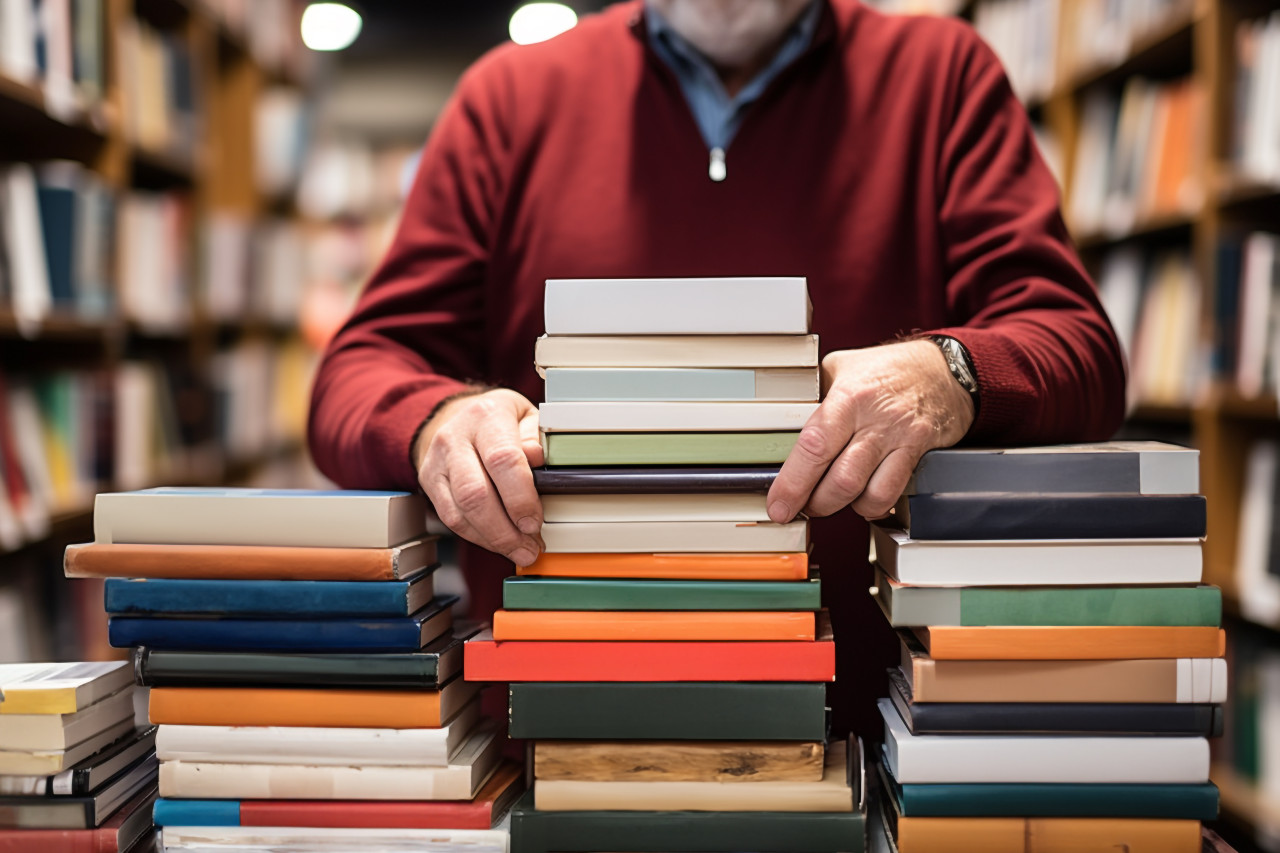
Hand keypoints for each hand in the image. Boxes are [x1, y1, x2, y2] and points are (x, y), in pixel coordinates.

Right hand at [413, 389, 544, 565]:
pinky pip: (451, 519)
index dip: (520, 498)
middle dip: (504, 530)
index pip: (502, 460)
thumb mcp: (525, 415)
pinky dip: (477, 537)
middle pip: (475, 494)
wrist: (458, 415)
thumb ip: (536, 437)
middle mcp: (455, 438)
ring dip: (492, 540)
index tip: (534, 522)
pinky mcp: (428, 483)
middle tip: (529, 547)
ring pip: (460, 512)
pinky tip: (497, 542)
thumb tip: (537, 460)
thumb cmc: (500, 419)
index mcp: (486, 416)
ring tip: (519, 550)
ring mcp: (437, 462)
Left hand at [767, 340, 974, 521]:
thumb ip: (813, 396)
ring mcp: (901, 438)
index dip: (793, 483)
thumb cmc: (887, 369)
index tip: (779, 504)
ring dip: (844, 508)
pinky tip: (863, 497)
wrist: (944, 369)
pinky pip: (893, 494)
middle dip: (815, 503)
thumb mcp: (841, 367)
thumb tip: (780, 430)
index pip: (814, 447)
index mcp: (848, 396)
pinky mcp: (919, 454)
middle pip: (840, 480)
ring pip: (868, 494)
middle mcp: (876, 419)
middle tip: (803, 504)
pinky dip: (873, 506)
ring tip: (832, 500)